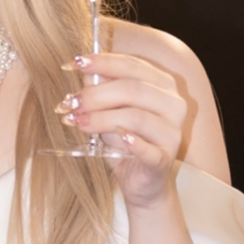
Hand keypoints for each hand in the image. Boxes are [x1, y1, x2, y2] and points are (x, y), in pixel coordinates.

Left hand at [56, 52, 186, 207]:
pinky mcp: (165, 159)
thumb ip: (101, 90)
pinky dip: (132, 142)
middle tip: (70, 103)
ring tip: (76, 121)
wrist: (140, 182)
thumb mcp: (110, 111)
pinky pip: (148, 149)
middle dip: (95, 94)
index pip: (132, 65)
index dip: (102, 62)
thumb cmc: (124, 141)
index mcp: (163, 85)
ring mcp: (172, 133)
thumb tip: (82, 70)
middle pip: (132, 89)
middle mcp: (173, 105)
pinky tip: (118, 137)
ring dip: (100, 118)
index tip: (73, 64)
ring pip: (135, 117)